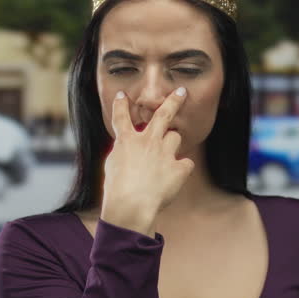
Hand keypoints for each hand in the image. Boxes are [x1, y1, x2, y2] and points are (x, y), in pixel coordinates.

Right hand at [101, 87, 194, 235]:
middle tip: (181, 92)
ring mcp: (165, 153)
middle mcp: (147, 141)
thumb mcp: (112, 167)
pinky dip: (181, 169)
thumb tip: (128, 146)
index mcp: (127, 141)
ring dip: (171, 144)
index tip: (123, 95)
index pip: (122, 117)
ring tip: (164, 158)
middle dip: (173, 101)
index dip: (121, 105)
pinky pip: (186, 162)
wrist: (131, 205)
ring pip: (175, 137)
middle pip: (163, 114)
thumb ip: (123, 152)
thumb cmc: (117, 189)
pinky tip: (173, 179)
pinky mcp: (178, 167)